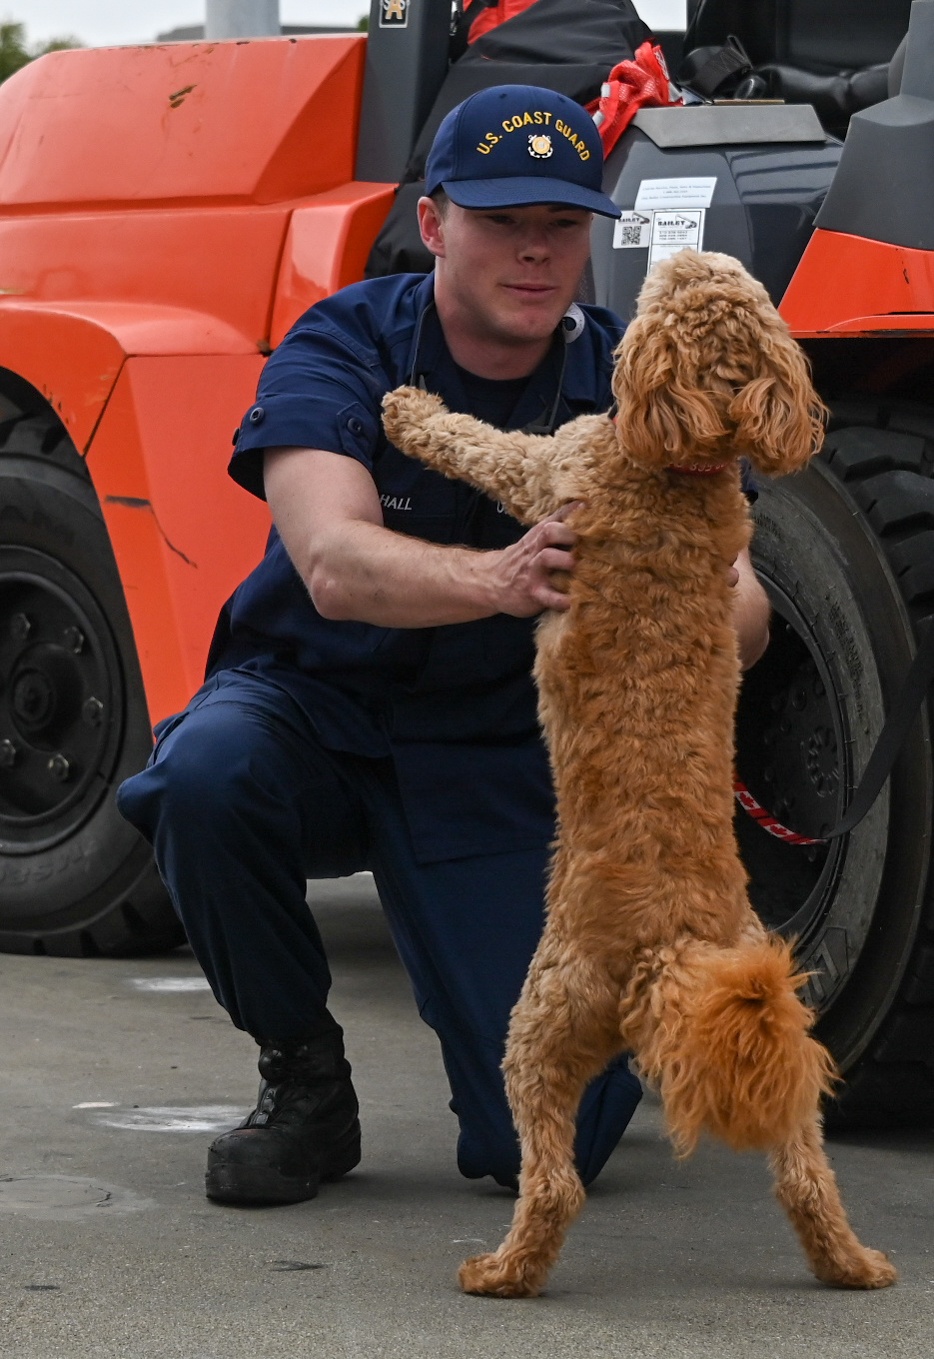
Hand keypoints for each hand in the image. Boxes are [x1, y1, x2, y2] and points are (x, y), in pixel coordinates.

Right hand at [483, 502, 582, 616]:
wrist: (490, 582)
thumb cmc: (522, 558)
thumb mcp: (534, 538)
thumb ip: (557, 523)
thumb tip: (582, 504)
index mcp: (538, 535)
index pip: (555, 517)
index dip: (573, 513)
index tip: (592, 510)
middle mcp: (535, 549)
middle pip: (549, 531)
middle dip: (569, 533)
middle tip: (590, 540)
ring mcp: (533, 570)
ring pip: (547, 558)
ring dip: (566, 560)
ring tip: (581, 566)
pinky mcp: (533, 593)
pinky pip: (548, 596)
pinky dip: (561, 599)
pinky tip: (573, 602)